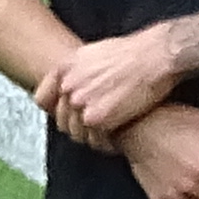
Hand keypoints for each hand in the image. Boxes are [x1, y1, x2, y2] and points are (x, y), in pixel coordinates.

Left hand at [45, 25, 195, 141]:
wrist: (156, 56)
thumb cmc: (134, 53)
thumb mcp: (95, 53)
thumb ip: (78, 71)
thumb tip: (74, 84)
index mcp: (65, 69)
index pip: (43, 100)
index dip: (56, 111)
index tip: (69, 116)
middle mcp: (68, 86)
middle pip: (62, 121)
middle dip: (80, 128)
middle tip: (99, 129)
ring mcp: (80, 103)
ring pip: (78, 135)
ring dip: (94, 138)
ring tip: (111, 136)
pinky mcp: (97, 119)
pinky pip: (95, 141)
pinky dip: (107, 144)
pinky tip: (119, 139)